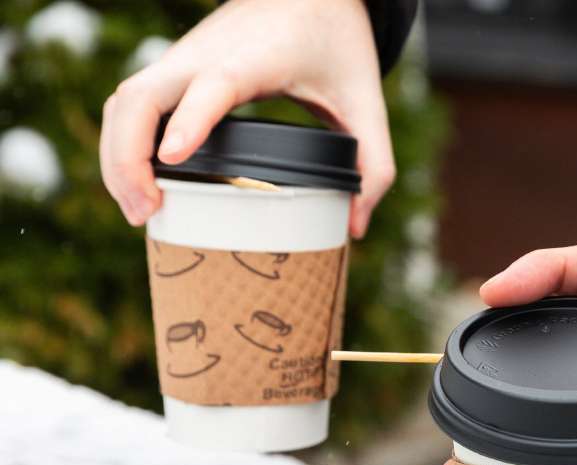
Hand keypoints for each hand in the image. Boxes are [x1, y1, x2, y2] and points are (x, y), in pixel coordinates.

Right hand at [100, 0, 393, 237]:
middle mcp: (205, 56)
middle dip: (128, 158)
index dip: (190, 120)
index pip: (211, 85)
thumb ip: (374, 165)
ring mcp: (182, 59)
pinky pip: (131, 103)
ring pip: (124, 101)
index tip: (172, 158)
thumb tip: (355, 227)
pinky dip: (123, 142)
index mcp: (254, 59)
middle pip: (139, 99)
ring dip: (118, 156)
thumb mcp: (366, 100)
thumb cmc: (335, 41)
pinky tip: (140, 185)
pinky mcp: (175, 68)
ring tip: (142, 212)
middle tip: (149, 213)